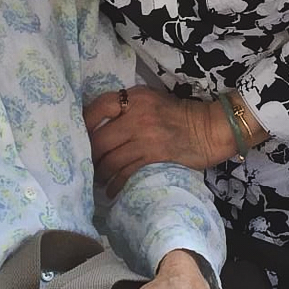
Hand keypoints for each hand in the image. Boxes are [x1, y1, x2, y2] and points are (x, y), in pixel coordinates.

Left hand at [84, 87, 235, 193]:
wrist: (211, 128)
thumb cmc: (180, 114)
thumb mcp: (151, 100)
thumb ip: (127, 107)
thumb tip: (99, 123)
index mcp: (133, 98)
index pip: (96, 109)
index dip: (83, 126)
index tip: (77, 139)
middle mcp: (135, 115)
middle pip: (98, 139)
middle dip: (89, 156)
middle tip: (86, 165)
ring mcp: (144, 137)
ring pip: (109, 159)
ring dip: (100, 173)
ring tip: (98, 180)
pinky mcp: (154, 157)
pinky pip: (125, 173)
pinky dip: (115, 184)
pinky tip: (112, 190)